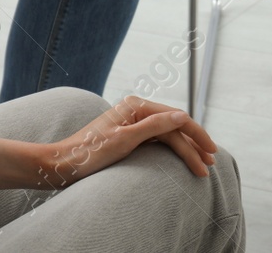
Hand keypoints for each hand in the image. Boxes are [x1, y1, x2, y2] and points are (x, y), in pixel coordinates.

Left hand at [36, 96, 218, 189]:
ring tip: (201, 165)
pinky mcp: (129, 135)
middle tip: (210, 163)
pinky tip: (182, 156)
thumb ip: (155, 126)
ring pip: (168, 135)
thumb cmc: (88, 154)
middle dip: (194, 145)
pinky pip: (158, 141)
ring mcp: (133, 122)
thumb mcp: (124, 140)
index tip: (211, 152)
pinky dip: (172, 150)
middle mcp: (136, 110)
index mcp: (136, 106)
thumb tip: (182, 115)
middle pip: (174, 127)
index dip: (196, 135)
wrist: (61, 165)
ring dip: (185, 150)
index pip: (177, 119)